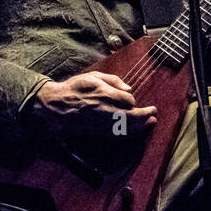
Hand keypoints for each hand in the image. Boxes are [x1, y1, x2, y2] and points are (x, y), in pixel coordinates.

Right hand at [30, 71, 157, 135]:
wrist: (56, 105)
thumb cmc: (75, 87)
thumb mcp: (93, 76)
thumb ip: (113, 80)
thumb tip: (129, 89)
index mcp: (104, 93)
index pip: (128, 100)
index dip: (133, 101)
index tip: (132, 100)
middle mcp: (105, 109)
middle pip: (131, 116)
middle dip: (145, 115)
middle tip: (154, 112)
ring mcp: (101, 122)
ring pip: (126, 127)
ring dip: (141, 126)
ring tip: (151, 122)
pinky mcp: (97, 131)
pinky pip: (117, 133)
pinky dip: (129, 132)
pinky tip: (135, 130)